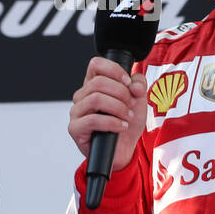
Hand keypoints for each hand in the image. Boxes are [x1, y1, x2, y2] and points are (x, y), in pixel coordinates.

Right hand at [67, 57, 146, 172]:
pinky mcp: (75, 128)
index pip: (96, 64)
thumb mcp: (139, 99)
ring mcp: (77, 112)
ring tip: (127, 116)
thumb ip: (139, 85)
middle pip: (98, 82)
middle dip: (121, 93)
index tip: (128, 82)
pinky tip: (121, 126)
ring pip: (95, 99)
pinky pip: (92, 120)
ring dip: (117, 107)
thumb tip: (133, 84)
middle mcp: (82, 95)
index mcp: (94, 84)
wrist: (125, 149)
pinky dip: (112, 122)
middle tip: (130, 104)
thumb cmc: (126, 121)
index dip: (114, 69)